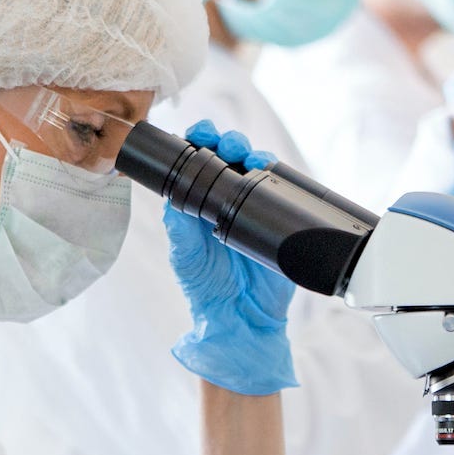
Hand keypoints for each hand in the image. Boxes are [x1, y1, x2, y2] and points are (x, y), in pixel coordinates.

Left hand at [165, 120, 296, 395]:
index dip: (200, 143)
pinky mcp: (280, 219)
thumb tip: (172, 198)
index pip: (200, 163)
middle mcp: (229, 200)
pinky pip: (281, 190)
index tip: (198, 136)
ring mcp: (256, 207)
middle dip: (228, 141)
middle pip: (230, 157)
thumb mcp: (185, 257)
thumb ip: (179, 228)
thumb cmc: (208, 289)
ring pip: (256, 167)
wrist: (243, 318)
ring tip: (246, 154)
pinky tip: (266, 168)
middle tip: (225, 145)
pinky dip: (274, 174)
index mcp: (201, 204)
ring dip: (251, 152)